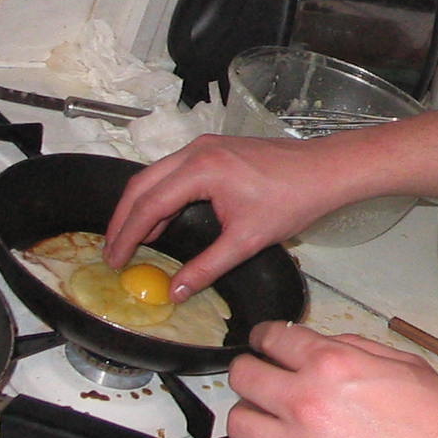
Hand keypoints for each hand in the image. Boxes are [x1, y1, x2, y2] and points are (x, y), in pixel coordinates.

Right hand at [104, 134, 349, 299]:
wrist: (325, 170)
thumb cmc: (293, 199)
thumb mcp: (246, 240)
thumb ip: (206, 267)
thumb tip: (175, 291)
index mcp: (201, 169)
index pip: (149, 204)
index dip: (127, 235)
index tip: (114, 260)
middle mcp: (197, 150)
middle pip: (142, 184)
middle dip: (122, 218)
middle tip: (111, 251)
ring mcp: (205, 146)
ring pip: (156, 175)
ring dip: (140, 206)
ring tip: (131, 240)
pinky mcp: (214, 149)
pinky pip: (173, 171)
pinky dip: (160, 195)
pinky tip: (161, 219)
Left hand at [227, 322, 437, 437]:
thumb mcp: (407, 366)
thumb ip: (356, 350)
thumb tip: (322, 346)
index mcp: (335, 366)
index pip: (273, 339)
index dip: (265, 336)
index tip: (265, 342)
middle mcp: (308, 404)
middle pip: (243, 377)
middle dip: (251, 370)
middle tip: (262, 375)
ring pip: (239, 423)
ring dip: (252, 415)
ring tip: (270, 418)